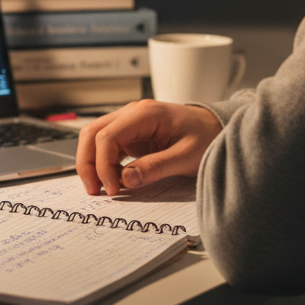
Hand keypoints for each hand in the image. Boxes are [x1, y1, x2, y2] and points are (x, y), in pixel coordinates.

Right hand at [76, 99, 222, 195]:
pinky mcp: (131, 134)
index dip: (103, 164)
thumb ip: (156, 168)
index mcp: (145, 113)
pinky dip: (104, 163)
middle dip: (88, 163)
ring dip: (92, 163)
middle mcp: (132, 114)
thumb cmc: (206, 136)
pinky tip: (112, 181)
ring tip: (100, 188)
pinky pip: (107, 146)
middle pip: (92, 134)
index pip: (107, 136)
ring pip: (95, 139)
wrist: (216, 126)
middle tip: (94, 190)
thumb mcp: (186, 156)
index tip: (113, 188)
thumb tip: (126, 180)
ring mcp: (129, 123)